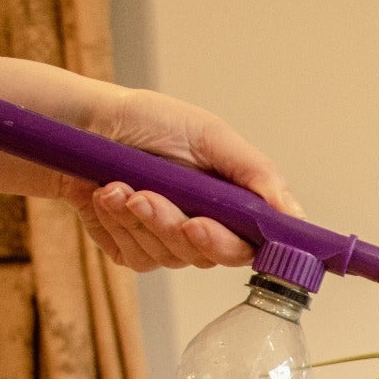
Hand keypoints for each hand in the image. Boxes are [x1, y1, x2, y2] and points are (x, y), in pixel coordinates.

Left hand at [62, 89, 303, 271]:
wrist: (84, 126)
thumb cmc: (148, 122)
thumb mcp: (209, 134)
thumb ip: (255, 173)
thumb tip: (294, 213)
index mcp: (231, 203)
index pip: (250, 244)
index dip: (231, 243)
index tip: (202, 225)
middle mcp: (205, 227)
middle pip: (209, 256)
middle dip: (174, 226)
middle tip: (147, 197)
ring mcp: (168, 244)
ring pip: (168, 257)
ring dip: (140, 218)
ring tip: (120, 185)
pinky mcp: (134, 251)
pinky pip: (136, 256)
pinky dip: (118, 223)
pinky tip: (106, 195)